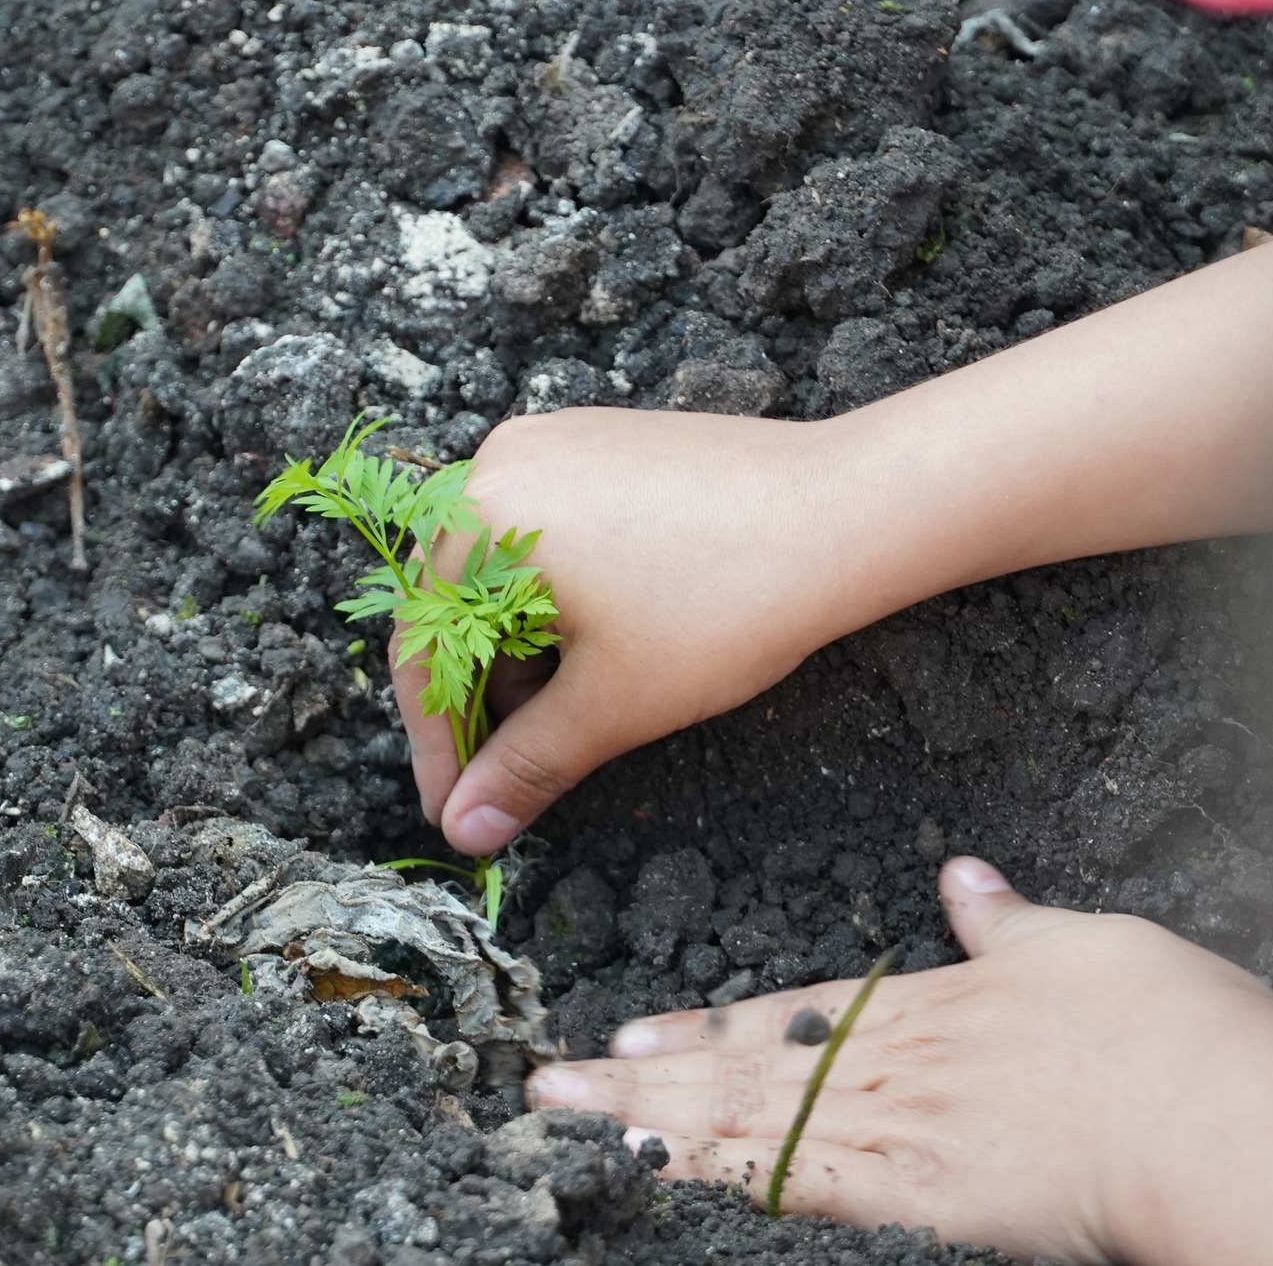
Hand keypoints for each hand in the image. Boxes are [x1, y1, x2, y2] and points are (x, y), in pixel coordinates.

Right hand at [395, 407, 857, 854]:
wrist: (848, 513)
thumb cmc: (727, 601)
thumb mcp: (611, 703)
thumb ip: (526, 766)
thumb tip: (465, 829)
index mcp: (479, 514)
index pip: (423, 648)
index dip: (437, 745)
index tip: (454, 810)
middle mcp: (501, 462)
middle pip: (457, 606)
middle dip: (484, 699)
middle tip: (510, 777)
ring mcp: (555, 445)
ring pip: (506, 574)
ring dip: (522, 654)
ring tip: (569, 719)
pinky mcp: (605, 445)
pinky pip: (549, 536)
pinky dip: (557, 602)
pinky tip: (600, 653)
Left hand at [524, 859, 1272, 1264]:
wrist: (1215, 1107)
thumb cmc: (1164, 1026)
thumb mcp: (1084, 946)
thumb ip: (1008, 922)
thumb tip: (965, 878)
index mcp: (924, 1005)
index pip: (785, 1016)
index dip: (701, 1029)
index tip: (631, 1035)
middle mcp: (890, 1061)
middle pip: (741, 1067)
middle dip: (642, 1076)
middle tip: (551, 1081)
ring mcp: (898, 1126)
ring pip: (747, 1121)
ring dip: (656, 1120)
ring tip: (575, 1120)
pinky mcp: (920, 1191)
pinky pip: (799, 1182)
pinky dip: (725, 1173)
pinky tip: (667, 1171)